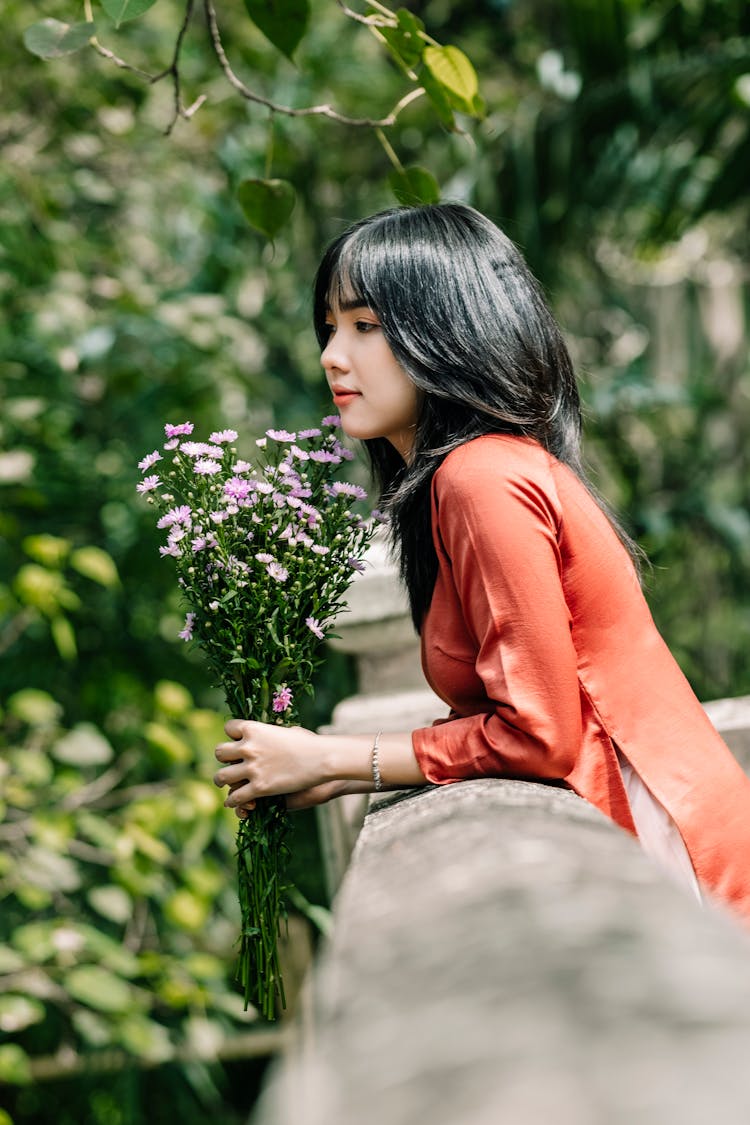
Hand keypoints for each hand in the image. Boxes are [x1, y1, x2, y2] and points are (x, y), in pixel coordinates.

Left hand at [213, 718, 334, 811]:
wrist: (322, 759)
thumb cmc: (310, 743)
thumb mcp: (287, 731)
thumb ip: (272, 733)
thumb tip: (270, 735)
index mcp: (254, 728)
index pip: (229, 728)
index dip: (232, 735)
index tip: (237, 741)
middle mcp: (248, 747)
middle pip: (219, 752)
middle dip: (224, 758)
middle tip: (229, 764)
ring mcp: (252, 768)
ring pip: (221, 776)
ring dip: (221, 780)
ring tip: (224, 783)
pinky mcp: (259, 788)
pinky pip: (235, 797)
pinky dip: (233, 801)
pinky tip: (234, 802)